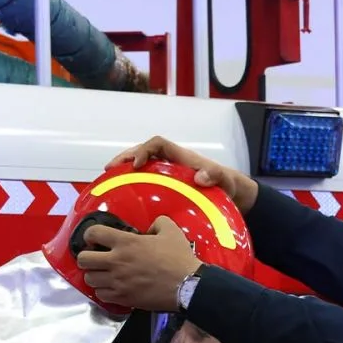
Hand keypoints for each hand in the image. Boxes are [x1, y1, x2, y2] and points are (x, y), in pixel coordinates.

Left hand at [77, 217, 200, 312]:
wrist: (187, 285)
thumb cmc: (178, 258)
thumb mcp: (170, 230)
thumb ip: (157, 222)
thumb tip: (149, 228)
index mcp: (126, 242)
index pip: (93, 233)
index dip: (90, 234)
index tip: (95, 238)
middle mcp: (116, 262)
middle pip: (83, 259)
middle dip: (86, 257)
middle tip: (95, 257)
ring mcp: (117, 282)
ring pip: (89, 279)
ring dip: (94, 275)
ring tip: (103, 274)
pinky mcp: (122, 297)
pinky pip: (100, 295)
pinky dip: (103, 291)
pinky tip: (111, 287)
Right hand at [108, 136, 259, 213]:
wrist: (233, 196)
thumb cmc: (228, 186)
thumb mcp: (225, 181)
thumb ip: (215, 176)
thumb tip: (199, 177)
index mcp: (181, 158)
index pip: (158, 143)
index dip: (144, 150)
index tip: (136, 164)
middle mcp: (171, 163)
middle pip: (143, 152)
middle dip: (125, 157)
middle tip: (109, 169)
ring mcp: (168, 175)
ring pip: (142, 165)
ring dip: (124, 169)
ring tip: (108, 180)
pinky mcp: (166, 187)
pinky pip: (145, 181)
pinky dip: (132, 184)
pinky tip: (122, 198)